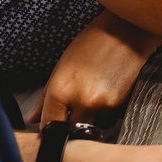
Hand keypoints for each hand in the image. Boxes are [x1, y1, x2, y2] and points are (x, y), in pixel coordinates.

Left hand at [39, 9, 161, 125]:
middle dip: (71, 123)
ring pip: (93, 126)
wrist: (127, 30)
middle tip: (76, 108)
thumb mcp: (62, 65)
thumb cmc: (94, 42)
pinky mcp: (120, 105)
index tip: (53, 124)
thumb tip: (34, 117)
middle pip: (71, 131)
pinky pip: (109, 118)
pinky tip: (109, 91)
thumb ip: (46, 96)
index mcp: (61, 90)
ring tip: (96, 94)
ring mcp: (102, 104)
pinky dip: (107, 112)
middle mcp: (80, 100)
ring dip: (92, 118)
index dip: (49, 127)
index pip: (49, 125)